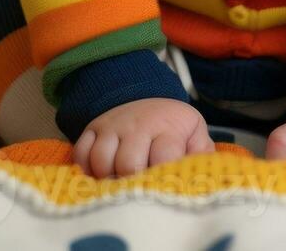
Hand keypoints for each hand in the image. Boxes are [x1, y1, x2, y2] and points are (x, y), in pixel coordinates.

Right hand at [71, 98, 214, 178]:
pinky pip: (81, 153)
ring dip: (108, 178)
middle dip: (133, 183)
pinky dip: (85, 169)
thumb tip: (204, 177)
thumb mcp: (194, 133)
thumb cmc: (173, 125)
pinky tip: (99, 176)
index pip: (164, 157)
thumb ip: (202, 154)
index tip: (164, 189)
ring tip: (120, 184)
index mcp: (168, 127)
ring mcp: (113, 125)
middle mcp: (138, 124)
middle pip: (129, 163)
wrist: (146, 94)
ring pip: (102, 160)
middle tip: (138, 191)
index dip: (162, 178)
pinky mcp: (93, 127)